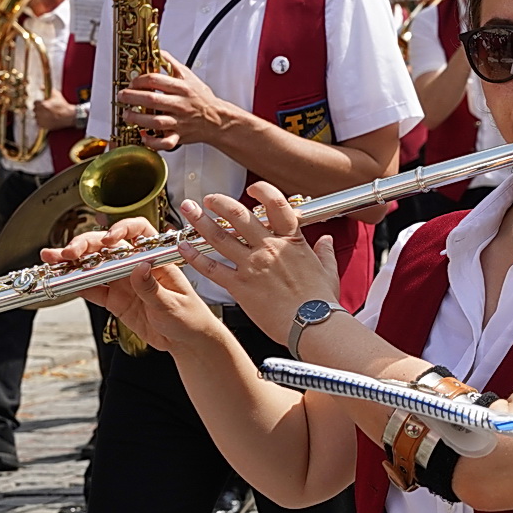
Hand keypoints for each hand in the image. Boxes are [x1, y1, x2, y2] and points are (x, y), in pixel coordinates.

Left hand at [34, 90, 77, 130]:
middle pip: (35, 110)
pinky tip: (47, 119)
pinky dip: (41, 121)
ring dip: (39, 115)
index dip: (39, 103)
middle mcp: (40, 113)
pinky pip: (39, 123)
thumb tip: (41, 87)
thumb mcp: (56, 95)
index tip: (42, 103)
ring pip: (36, 116)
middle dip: (39, 109)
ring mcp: (42, 120)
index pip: (35, 103)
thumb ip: (47, 89)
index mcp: (42, 105)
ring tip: (46, 114)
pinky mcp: (44, 126)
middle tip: (45, 109)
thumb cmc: (63, 106)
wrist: (69, 116)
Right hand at [40, 217, 222, 352]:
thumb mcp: (173, 305)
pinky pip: (92, 289)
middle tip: (69, 253)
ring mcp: (123, 281)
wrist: (187, 341)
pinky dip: (76, 285)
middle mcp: (136, 265)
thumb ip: (153, 288)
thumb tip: (139, 267)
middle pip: (107, 246)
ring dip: (73, 262)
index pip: (138, 232)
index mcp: (156, 259)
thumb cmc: (190, 317)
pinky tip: (62, 281)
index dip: (122, 230)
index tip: (108, 240)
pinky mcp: (114, 299)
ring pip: (94, 265)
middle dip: (86, 245)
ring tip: (53, 259)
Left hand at [117, 52, 234, 149]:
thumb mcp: (189, 76)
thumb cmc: (202, 99)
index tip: (132, 82)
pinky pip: (165, 143)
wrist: (217, 119)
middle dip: (132, 97)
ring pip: (155, 122)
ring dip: (137, 119)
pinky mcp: (179, 136)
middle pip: (152, 100)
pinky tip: (143, 135)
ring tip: (127, 115)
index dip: (139, 80)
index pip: (155, 80)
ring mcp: (179, 122)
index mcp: (182, 88)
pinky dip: (152, 142)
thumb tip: (159, 52)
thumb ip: (172, 64)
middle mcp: (180, 105)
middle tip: (122, 96)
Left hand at [176, 180, 343, 345]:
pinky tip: (184, 247)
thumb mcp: (328, 271)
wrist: (314, 324)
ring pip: (220, 236)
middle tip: (208, 199)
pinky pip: (212, 268)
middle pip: (238, 215)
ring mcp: (253, 265)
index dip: (262, 191)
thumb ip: (324, 252)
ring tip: (188, 210)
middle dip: (219, 202)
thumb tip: (325, 241)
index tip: (252, 189)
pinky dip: (195, 256)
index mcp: (291, 240)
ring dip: (200, 220)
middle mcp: (269, 248)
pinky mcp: (240, 286)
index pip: (276, 204)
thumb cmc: (322, 302)